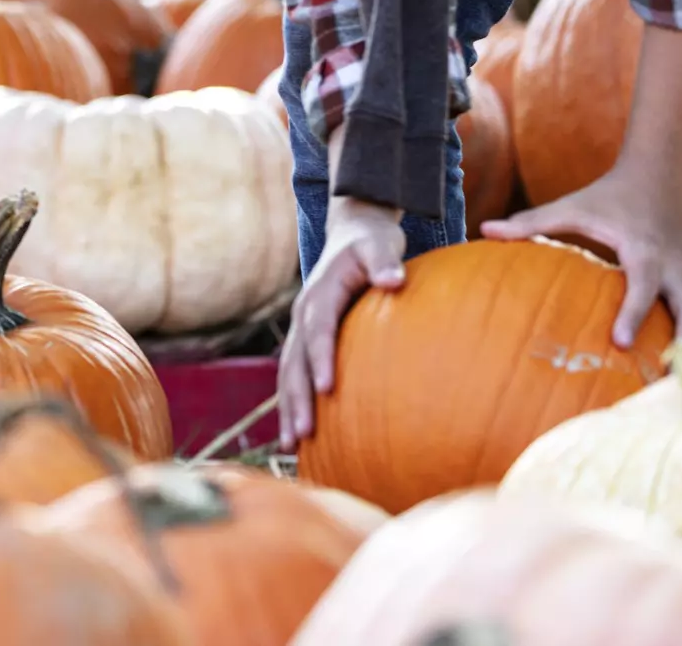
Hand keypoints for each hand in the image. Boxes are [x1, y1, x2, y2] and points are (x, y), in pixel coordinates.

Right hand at [278, 196, 405, 449]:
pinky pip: (296, 376)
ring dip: (288, 410)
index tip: (328, 388)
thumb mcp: (379, 245)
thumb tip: (393, 280)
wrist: (351, 235)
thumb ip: (384, 261)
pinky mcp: (307, 341)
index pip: (318, 329)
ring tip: (291, 447)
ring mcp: (301, 330)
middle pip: (294, 362)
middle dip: (296, 399)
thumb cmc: (370, 244)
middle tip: (303, 435)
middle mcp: (303, 315)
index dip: (320, 358)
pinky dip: (294, 405)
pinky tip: (300, 437)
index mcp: (320, 294)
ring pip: (288, 375)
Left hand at [481, 167, 681, 346]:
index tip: (621, 343)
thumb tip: (485, 229)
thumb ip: (531, 221)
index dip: (634, 314)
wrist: (660, 176)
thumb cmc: (610, 195)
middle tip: (675, 379)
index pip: (644, 285)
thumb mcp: (572, 206)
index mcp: (645, 250)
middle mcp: (676, 268)